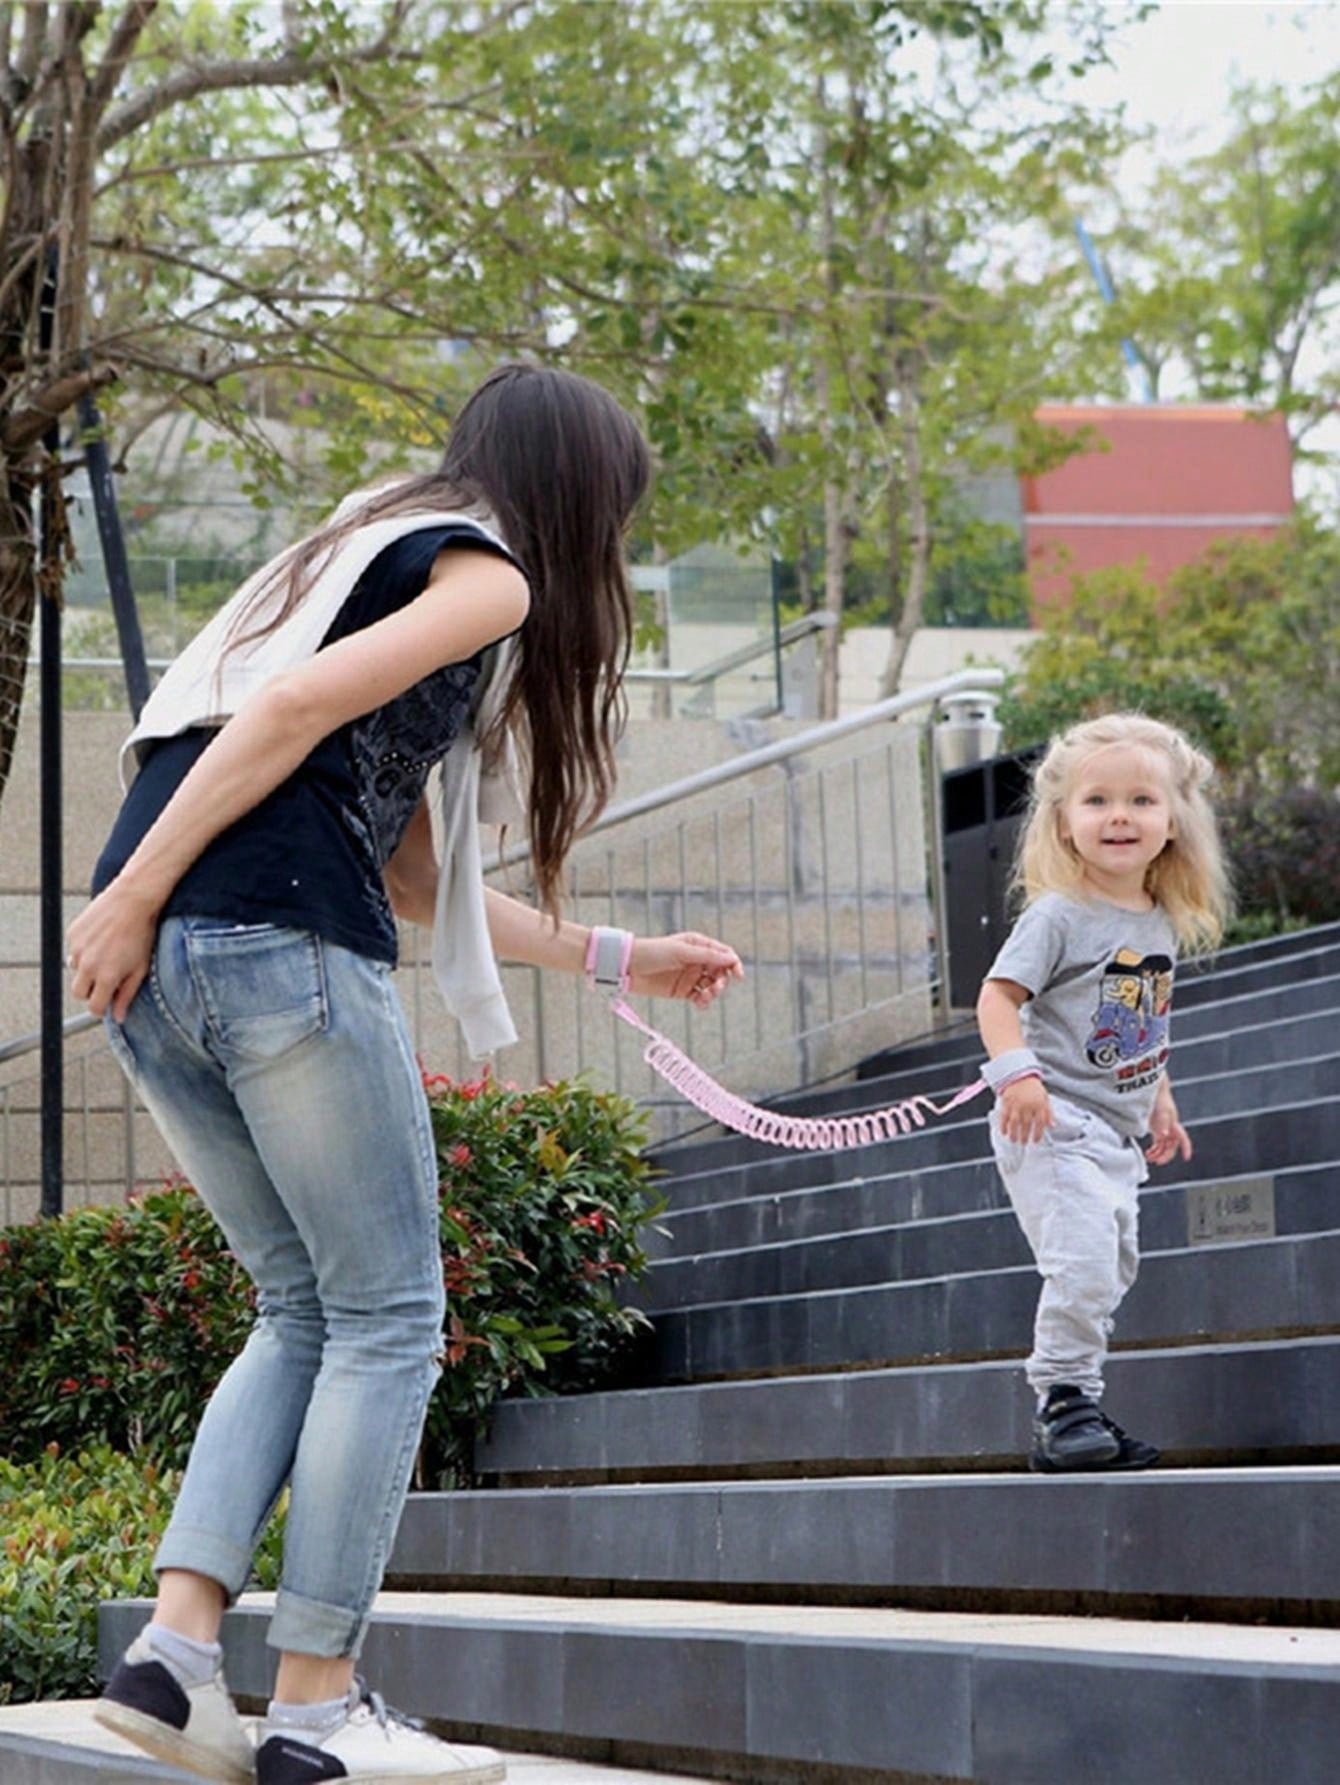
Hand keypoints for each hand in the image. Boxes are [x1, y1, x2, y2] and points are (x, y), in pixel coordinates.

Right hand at [65, 880, 161, 1021]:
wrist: (132, 900)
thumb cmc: (141, 933)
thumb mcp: (140, 968)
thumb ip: (127, 994)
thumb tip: (120, 1017)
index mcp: (106, 976)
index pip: (94, 1007)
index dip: (102, 1008)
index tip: (107, 1002)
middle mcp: (87, 965)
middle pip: (79, 993)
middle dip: (90, 991)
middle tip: (106, 980)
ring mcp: (77, 949)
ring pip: (75, 971)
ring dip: (86, 970)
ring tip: (106, 954)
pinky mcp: (72, 934)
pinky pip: (73, 951)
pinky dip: (83, 951)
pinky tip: (101, 940)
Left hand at [625, 932, 743, 1007]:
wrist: (627, 967)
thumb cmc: (652, 952)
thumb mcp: (681, 951)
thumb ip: (707, 956)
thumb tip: (731, 958)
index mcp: (698, 945)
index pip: (723, 954)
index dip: (733, 964)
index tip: (738, 976)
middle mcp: (696, 960)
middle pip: (720, 972)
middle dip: (722, 981)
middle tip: (715, 987)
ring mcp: (689, 976)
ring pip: (711, 986)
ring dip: (713, 992)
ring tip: (705, 996)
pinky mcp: (682, 991)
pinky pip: (699, 997)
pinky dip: (703, 1001)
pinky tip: (700, 1003)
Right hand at [997, 1075, 1052, 1144]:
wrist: (1019, 1075)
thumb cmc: (1034, 1088)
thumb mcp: (1045, 1098)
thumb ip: (1048, 1112)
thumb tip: (1052, 1126)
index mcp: (1039, 1104)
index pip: (1040, 1123)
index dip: (1038, 1133)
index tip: (1035, 1140)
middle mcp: (1028, 1105)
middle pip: (1026, 1124)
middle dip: (1025, 1136)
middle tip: (1024, 1143)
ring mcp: (1016, 1104)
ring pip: (1014, 1123)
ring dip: (1014, 1133)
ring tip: (1014, 1140)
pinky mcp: (1006, 1102)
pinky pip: (1004, 1117)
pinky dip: (1003, 1125)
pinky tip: (1004, 1132)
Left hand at [1146, 1092, 1191, 1165]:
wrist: (1151, 1089)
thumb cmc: (1158, 1097)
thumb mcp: (1162, 1111)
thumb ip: (1163, 1124)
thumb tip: (1163, 1136)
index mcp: (1174, 1124)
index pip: (1183, 1139)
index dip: (1186, 1148)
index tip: (1186, 1158)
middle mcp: (1170, 1128)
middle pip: (1171, 1146)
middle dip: (1166, 1155)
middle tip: (1157, 1162)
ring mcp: (1163, 1128)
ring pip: (1164, 1146)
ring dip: (1158, 1153)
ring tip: (1149, 1157)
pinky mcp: (1155, 1127)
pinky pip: (1158, 1142)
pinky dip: (1154, 1149)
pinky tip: (1148, 1152)